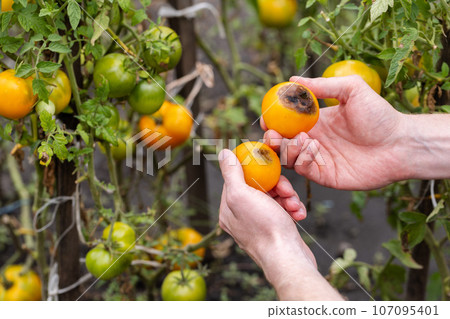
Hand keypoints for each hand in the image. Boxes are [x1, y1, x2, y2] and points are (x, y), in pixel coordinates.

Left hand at [218, 149, 342, 299]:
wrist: (288, 259)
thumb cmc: (265, 228)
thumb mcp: (242, 194)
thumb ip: (231, 173)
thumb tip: (223, 153)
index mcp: (228, 209)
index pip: (237, 179)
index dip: (253, 170)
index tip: (267, 164)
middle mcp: (240, 217)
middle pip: (259, 187)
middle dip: (277, 185)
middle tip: (286, 189)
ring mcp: (258, 224)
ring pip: (274, 198)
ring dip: (288, 198)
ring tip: (294, 205)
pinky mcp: (275, 230)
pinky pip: (283, 211)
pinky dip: (293, 209)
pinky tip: (299, 214)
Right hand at [262, 75, 407, 189]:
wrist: (399, 145)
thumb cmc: (379, 116)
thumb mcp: (352, 90)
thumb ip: (323, 85)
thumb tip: (292, 79)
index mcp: (315, 121)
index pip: (286, 121)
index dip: (273, 120)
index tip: (267, 117)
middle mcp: (313, 140)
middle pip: (282, 142)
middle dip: (272, 138)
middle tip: (273, 133)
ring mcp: (317, 158)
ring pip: (288, 157)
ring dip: (287, 148)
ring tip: (302, 139)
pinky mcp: (324, 175)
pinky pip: (303, 169)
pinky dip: (301, 159)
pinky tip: (313, 148)